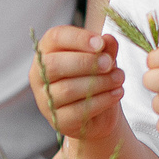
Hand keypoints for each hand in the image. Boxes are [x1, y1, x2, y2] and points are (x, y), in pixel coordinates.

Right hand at [29, 25, 124, 143]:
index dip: (78, 38)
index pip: (55, 38)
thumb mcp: (103, 58)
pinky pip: (78, 110)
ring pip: (67, 89)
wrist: (99, 114)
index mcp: (47, 50)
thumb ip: (105, 48)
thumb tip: (108, 39)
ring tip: (119, 78)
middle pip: (54, 64)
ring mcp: (46, 99)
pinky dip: (102, 100)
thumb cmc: (96, 77)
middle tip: (109, 63)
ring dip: (98, 82)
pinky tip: (117, 93)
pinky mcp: (58, 120)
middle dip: (85, 62)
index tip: (101, 43)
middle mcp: (39, 75)